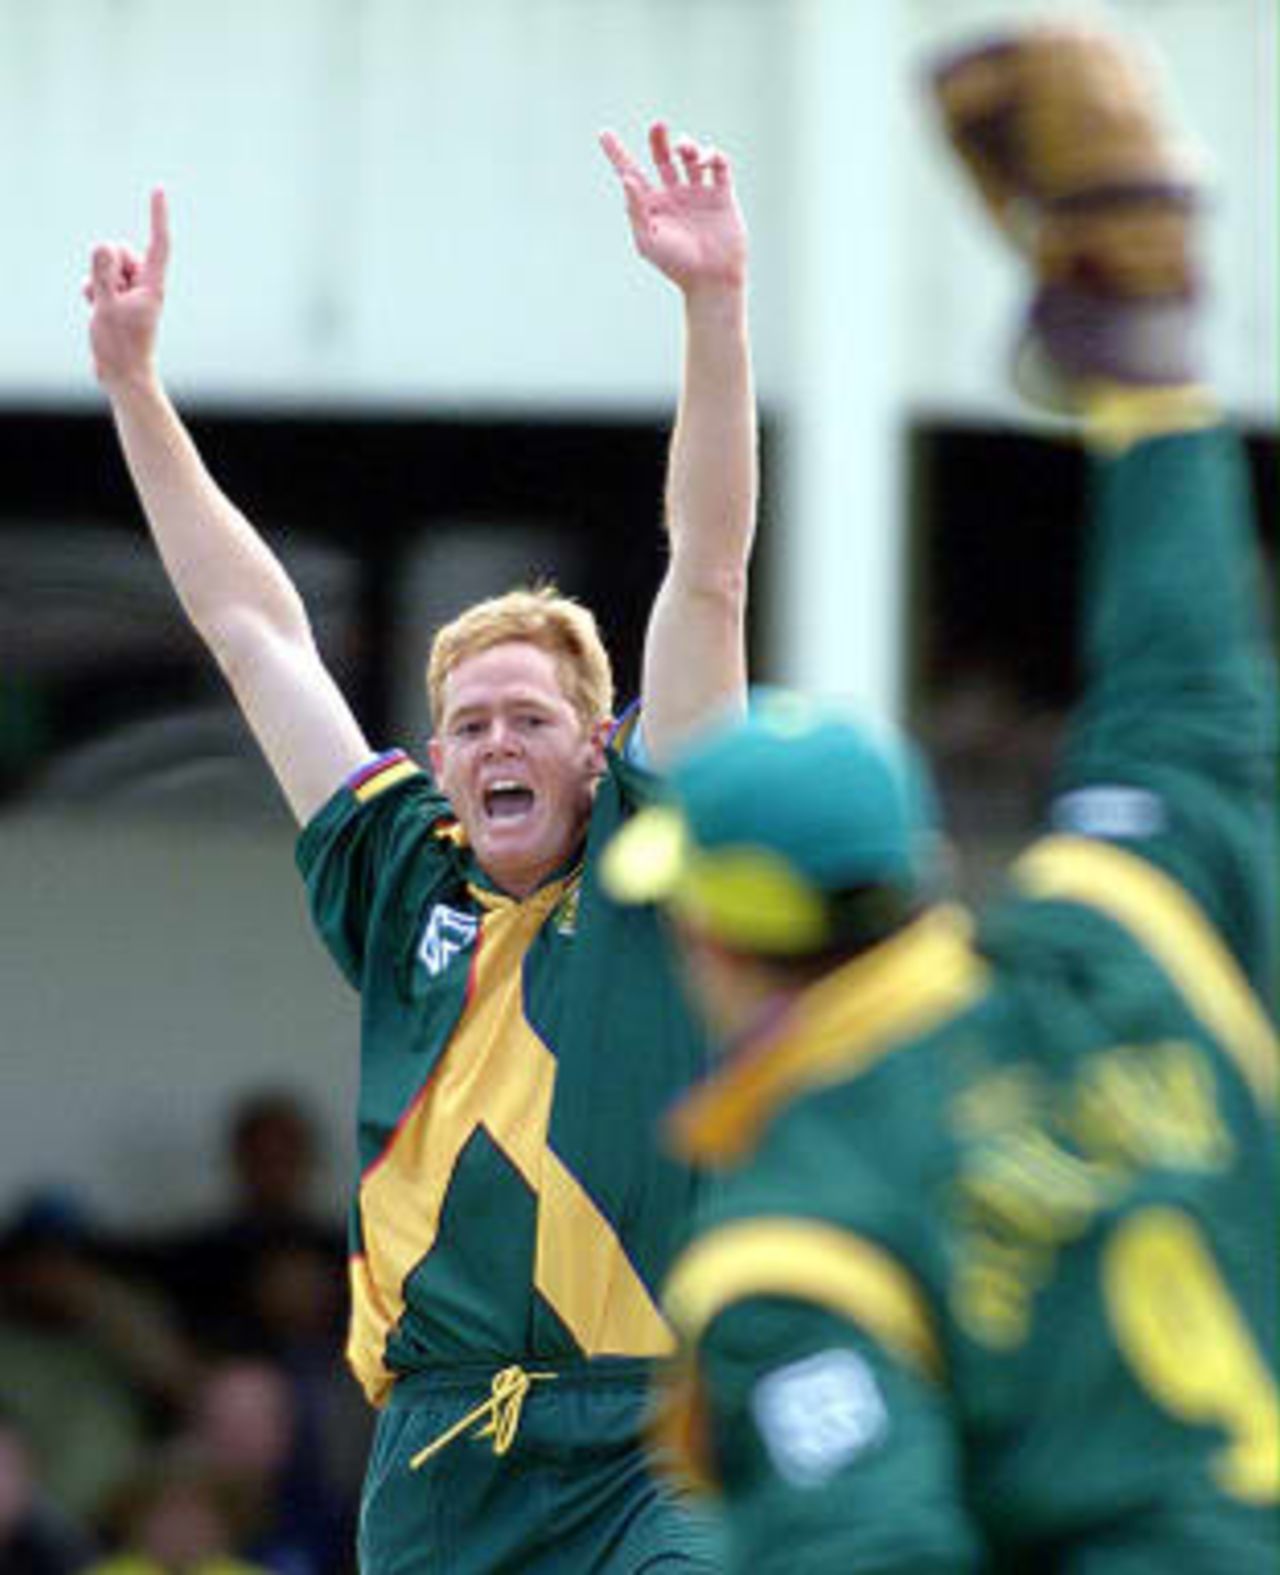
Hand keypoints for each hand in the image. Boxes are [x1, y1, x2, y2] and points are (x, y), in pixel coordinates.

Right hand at [83, 188, 170, 388]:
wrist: (122, 376)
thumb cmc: (120, 347)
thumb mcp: (106, 305)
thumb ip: (103, 273)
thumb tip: (104, 244)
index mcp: (152, 286)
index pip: (158, 243)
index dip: (157, 216)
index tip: (158, 190)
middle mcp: (146, 286)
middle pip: (123, 252)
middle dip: (108, 265)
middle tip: (106, 293)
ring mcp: (133, 293)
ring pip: (110, 267)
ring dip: (98, 280)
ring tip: (100, 306)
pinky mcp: (121, 301)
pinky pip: (102, 280)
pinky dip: (94, 290)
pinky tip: (95, 308)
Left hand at [600, 123, 746, 294]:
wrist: (712, 279)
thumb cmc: (676, 265)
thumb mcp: (648, 239)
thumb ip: (636, 209)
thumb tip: (626, 178)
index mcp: (652, 206)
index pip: (631, 173)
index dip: (617, 153)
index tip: (603, 133)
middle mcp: (674, 196)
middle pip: (663, 157)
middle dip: (658, 139)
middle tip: (658, 125)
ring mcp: (698, 194)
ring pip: (691, 158)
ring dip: (688, 146)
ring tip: (685, 151)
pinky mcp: (721, 196)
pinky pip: (719, 166)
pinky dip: (713, 156)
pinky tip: (706, 161)